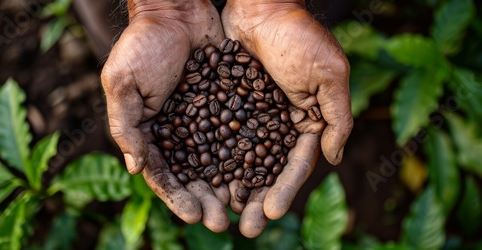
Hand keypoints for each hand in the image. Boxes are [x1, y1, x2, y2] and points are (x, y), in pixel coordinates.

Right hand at [101, 0, 229, 231]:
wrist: (176, 10)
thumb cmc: (143, 44)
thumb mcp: (122, 83)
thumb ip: (126, 125)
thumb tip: (136, 169)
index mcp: (151, 133)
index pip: (164, 174)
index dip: (177, 197)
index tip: (193, 215)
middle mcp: (179, 132)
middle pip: (194, 175)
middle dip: (207, 200)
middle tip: (223, 222)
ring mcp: (205, 120)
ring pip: (219, 161)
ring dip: (230, 186)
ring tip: (244, 207)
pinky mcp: (228, 105)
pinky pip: (239, 134)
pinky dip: (247, 155)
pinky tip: (260, 172)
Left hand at [222, 0, 352, 236]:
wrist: (261, 6)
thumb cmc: (299, 36)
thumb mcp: (329, 74)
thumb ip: (336, 117)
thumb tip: (333, 159)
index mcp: (307, 121)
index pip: (296, 164)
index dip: (285, 190)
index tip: (272, 214)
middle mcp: (279, 124)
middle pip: (267, 170)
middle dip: (258, 200)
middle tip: (247, 229)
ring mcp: (252, 117)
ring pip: (241, 161)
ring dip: (233, 189)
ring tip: (223, 215)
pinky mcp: (229, 107)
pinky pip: (219, 139)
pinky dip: (213, 161)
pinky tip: (203, 181)